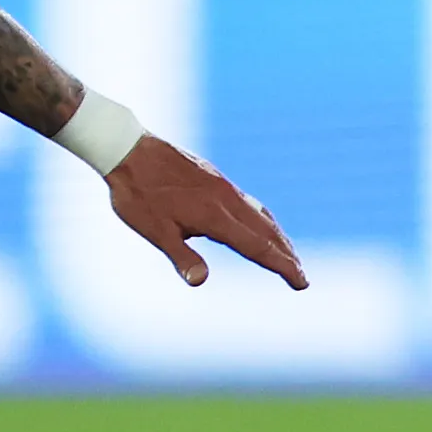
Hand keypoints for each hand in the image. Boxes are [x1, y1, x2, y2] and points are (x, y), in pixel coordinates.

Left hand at [107, 135, 308, 290]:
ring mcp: (223, 187)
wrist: (129, 149)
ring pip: (261, 215)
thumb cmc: (138, 195)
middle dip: (287, 256)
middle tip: (302, 278)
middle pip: (267, 232)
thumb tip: (200, 281)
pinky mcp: (216, 179)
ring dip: (278, 238)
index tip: (301, 283)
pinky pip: (250, 203)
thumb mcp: (154, 231)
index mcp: (215, 216)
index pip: (258, 247)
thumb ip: (181, 256)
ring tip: (289, 255)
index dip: (282, 266)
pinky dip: (264, 220)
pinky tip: (261, 223)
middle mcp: (227, 200)